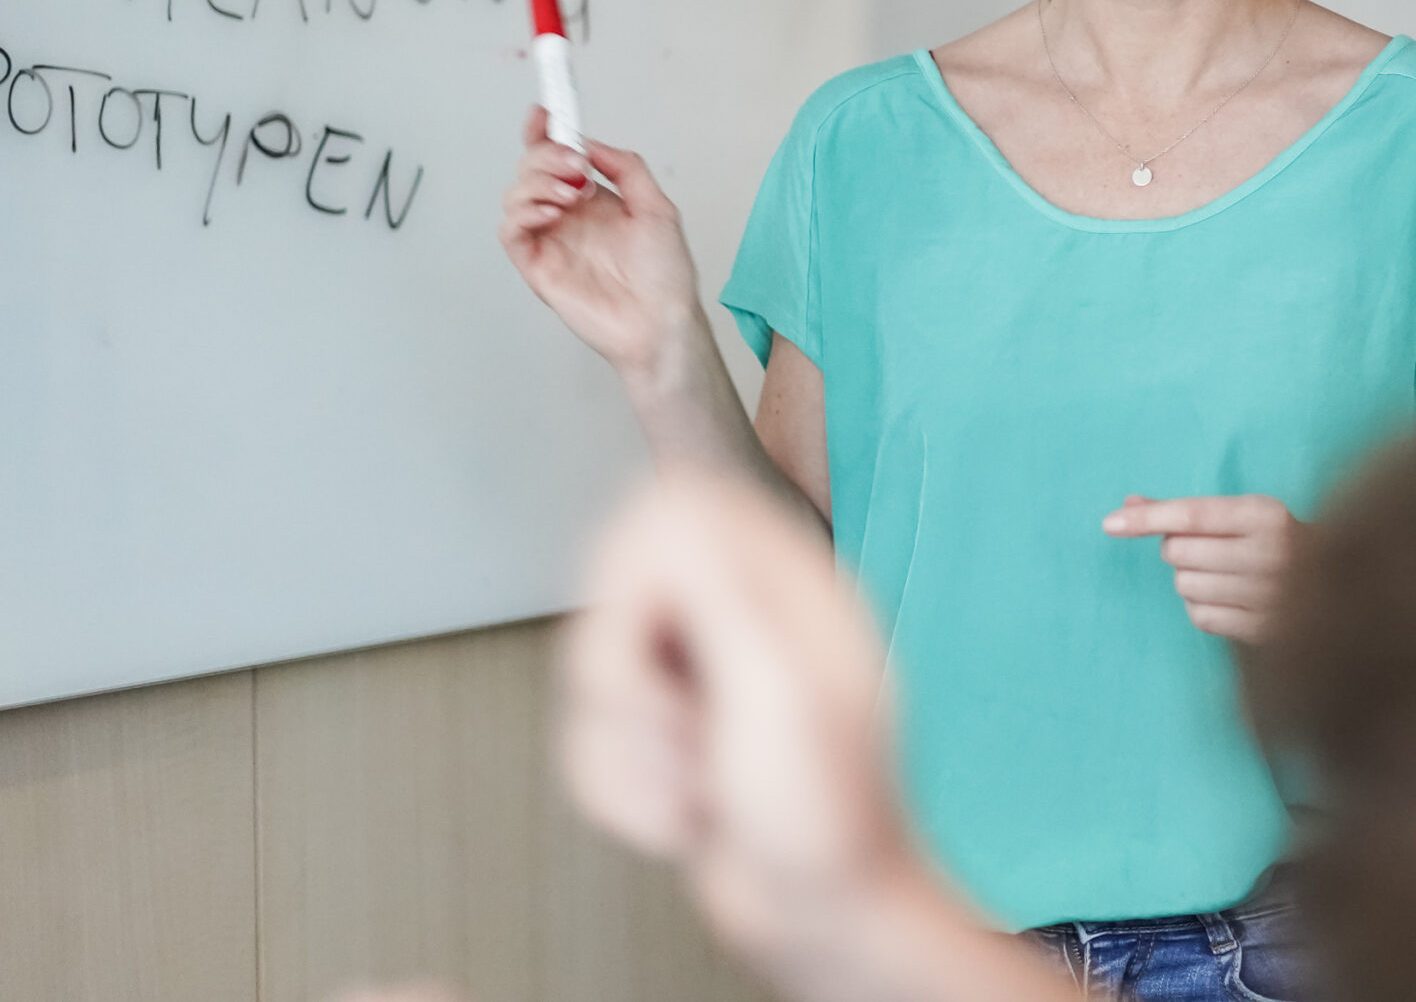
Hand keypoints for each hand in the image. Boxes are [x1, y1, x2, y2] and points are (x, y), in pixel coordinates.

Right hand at [497, 107, 706, 379]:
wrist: (660, 321)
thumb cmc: (664, 274)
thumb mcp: (656, 206)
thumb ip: (625, 168)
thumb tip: (590, 142)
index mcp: (592, 199)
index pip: (555, 158)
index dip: (543, 133)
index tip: (543, 114)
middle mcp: (566, 216)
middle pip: (531, 168)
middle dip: (546, 155)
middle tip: (573, 165)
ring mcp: (549, 240)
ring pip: (515, 194)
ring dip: (537, 182)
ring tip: (571, 195)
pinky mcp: (536, 266)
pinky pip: (510, 231)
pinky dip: (523, 213)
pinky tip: (552, 214)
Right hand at [558, 470, 914, 960]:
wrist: (818, 916)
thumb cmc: (828, 816)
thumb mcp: (781, 688)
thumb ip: (724, 588)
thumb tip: (677, 499)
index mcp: (781, 585)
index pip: (671, 509)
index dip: (636, 572)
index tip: (656, 636)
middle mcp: (736, 621)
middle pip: (607, 596)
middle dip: (629, 687)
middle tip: (689, 727)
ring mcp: (697, 678)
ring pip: (588, 675)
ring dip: (634, 755)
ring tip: (701, 782)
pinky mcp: (663, 733)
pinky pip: (586, 739)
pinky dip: (623, 792)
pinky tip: (688, 810)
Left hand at [1103, 494, 1300, 641]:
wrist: (1338, 581)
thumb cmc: (1270, 539)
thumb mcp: (1236, 512)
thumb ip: (1180, 509)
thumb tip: (1125, 506)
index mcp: (1266, 515)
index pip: (1192, 514)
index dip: (1147, 518)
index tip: (1109, 523)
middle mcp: (1271, 554)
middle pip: (1179, 552)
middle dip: (1177, 548)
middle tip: (1204, 547)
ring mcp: (1270, 597)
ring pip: (1184, 586)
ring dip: (1189, 578)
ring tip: (1219, 572)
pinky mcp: (1263, 630)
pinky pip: (1199, 617)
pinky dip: (1199, 605)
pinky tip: (1224, 596)